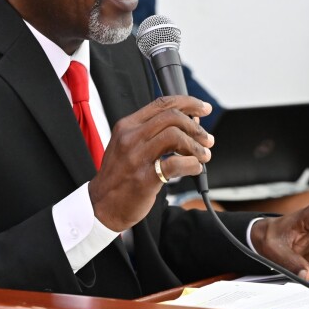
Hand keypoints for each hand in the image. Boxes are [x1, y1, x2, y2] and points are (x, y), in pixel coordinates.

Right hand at [89, 95, 213, 231]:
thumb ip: (153, 133)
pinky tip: (195, 169)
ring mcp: (136, 157)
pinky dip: (192, 164)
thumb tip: (190, 122)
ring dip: (197, 146)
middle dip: (196, 127)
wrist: (101, 205)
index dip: (188, 103)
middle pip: (172, 117)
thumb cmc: (119, 175)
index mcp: (127, 126)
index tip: (204, 108)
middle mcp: (130, 138)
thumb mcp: (127, 145)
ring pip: (175, 136)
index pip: (162, 103)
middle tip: (207, 139)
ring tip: (204, 155)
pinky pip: (176, 164)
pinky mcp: (144, 179)